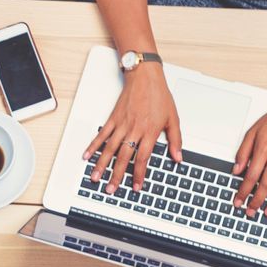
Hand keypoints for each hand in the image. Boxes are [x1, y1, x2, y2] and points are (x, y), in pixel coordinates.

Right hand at [83, 64, 180, 194]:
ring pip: (110, 149)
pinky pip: (102, 135)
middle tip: (111, 189)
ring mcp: (122, 124)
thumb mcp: (173, 118)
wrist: (145, 76)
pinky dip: (93, 146)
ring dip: (102, 165)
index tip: (136, 187)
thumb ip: (175, 140)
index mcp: (149, 132)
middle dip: (116, 176)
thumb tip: (178, 157)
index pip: (142, 158)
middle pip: (123, 157)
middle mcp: (134, 130)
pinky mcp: (113, 118)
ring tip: (96, 178)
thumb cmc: (159, 95)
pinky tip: (87, 156)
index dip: (139, 175)